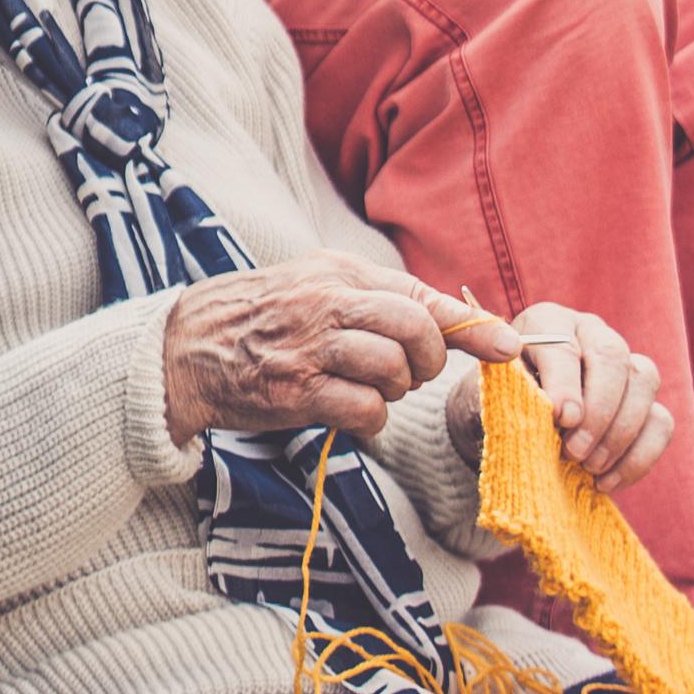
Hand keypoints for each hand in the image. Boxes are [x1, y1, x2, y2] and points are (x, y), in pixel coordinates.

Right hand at [159, 256, 516, 443]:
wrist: (186, 349)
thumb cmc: (262, 319)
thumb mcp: (317, 286)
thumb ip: (378, 299)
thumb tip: (451, 320)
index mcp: (338, 274)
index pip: (418, 295)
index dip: (470, 325)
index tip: (508, 345)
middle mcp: (327, 305)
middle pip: (415, 331)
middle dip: (427, 361)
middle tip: (409, 373)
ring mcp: (310, 349)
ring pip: (392, 372)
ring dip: (393, 392)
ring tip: (368, 389)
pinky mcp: (296, 393)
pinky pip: (364, 411)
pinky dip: (370, 419)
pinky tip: (349, 412)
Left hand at [449, 302, 673, 489]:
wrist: (512, 426)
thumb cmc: (499, 405)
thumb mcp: (492, 397)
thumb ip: (511, 395)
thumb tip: (548, 408)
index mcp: (547, 321)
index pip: (565, 345)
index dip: (565, 383)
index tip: (561, 420)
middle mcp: (592, 333)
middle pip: (613, 357)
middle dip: (598, 410)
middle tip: (574, 452)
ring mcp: (624, 364)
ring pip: (645, 382)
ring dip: (620, 433)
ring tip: (589, 467)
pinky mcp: (644, 402)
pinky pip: (661, 422)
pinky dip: (639, 457)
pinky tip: (606, 481)